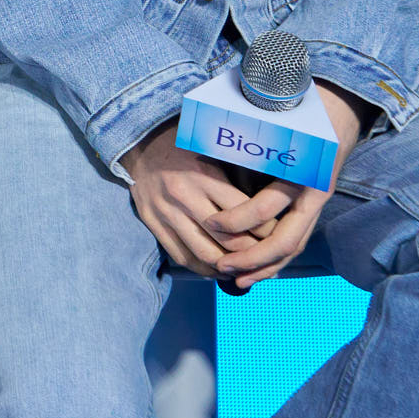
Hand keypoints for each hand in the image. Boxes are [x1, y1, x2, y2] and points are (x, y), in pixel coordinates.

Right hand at [120, 121, 272, 277]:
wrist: (140, 147)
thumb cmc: (185, 150)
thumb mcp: (213, 153)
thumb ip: (237, 179)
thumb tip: (270, 207)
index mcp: (204, 176)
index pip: (244, 214)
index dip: (267, 230)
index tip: (278, 234)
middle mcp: (185, 197)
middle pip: (229, 241)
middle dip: (253, 254)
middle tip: (267, 256)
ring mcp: (166, 213)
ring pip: (206, 255)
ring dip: (230, 268)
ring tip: (246, 268)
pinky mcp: (153, 224)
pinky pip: (183, 257)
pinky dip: (204, 270)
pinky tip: (219, 269)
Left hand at [197, 83, 364, 289]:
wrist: (339, 105)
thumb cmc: (296, 109)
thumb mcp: (272, 122)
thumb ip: (246, 144)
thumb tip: (204, 159)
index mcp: (300, 170)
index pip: (267, 206)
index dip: (238, 219)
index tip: (211, 223)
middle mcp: (313, 192)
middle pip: (285, 238)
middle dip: (252, 257)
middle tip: (222, 266)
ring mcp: (317, 202)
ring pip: (293, 245)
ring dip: (265, 265)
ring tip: (236, 279)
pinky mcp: (314, 207)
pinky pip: (296, 239)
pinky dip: (276, 257)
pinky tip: (256, 270)